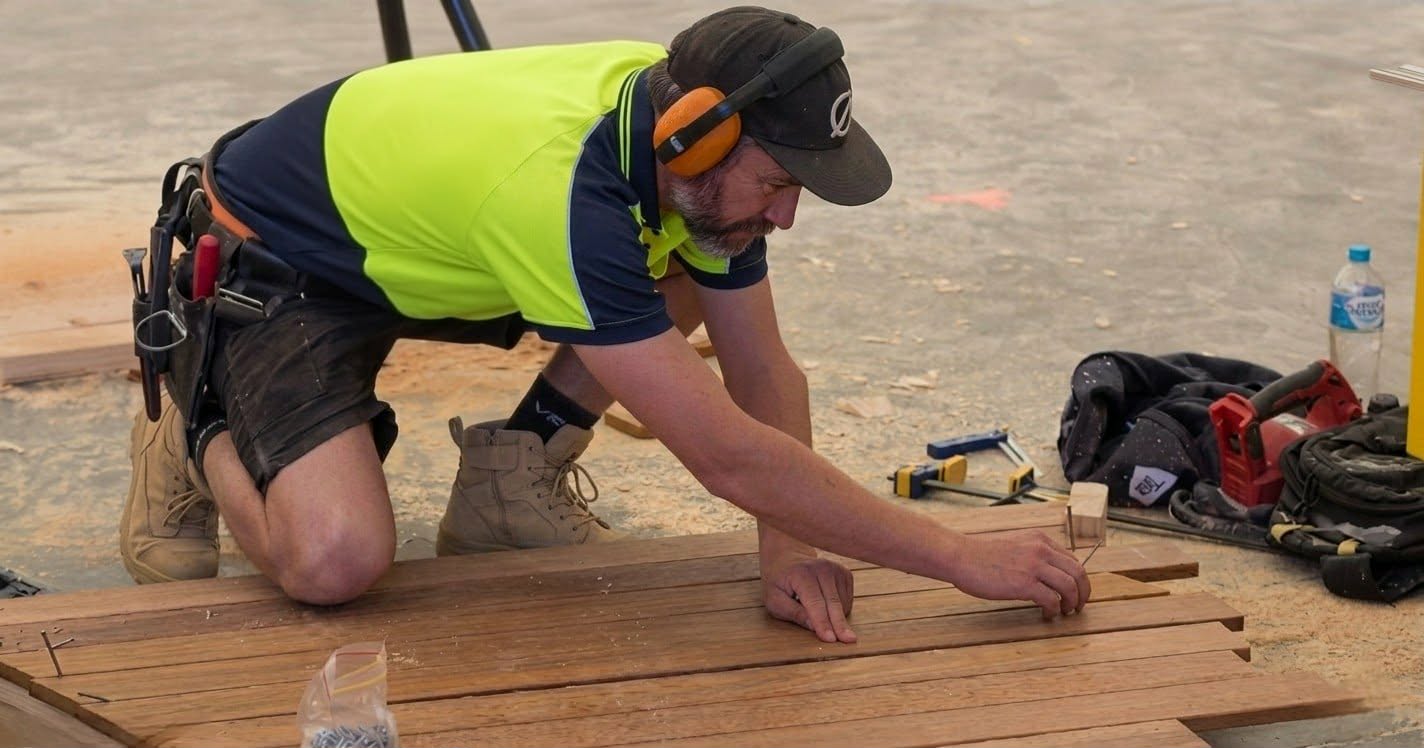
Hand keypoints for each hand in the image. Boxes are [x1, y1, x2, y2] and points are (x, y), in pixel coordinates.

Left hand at [762, 553, 856, 642]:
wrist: (787, 559)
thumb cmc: (779, 583)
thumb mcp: (775, 600)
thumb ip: (793, 613)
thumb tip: (814, 626)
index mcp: (801, 574)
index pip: (815, 603)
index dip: (822, 622)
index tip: (830, 639)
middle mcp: (822, 568)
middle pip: (833, 603)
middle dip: (839, 624)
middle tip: (849, 641)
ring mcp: (835, 569)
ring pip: (842, 603)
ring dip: (835, 618)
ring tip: (816, 612)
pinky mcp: (845, 573)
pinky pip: (847, 600)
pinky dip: (840, 610)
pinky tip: (825, 605)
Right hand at [947, 531, 1091, 619]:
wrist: (960, 556)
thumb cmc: (980, 554)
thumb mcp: (1013, 545)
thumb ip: (1032, 554)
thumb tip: (1045, 574)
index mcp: (1039, 539)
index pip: (1072, 559)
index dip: (1078, 578)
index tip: (1075, 590)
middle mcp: (1041, 550)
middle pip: (1078, 572)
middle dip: (1083, 592)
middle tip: (1079, 605)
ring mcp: (1034, 566)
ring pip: (1070, 586)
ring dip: (1072, 602)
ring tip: (1066, 612)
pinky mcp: (1024, 583)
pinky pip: (1052, 599)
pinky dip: (1054, 610)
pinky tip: (1047, 614)